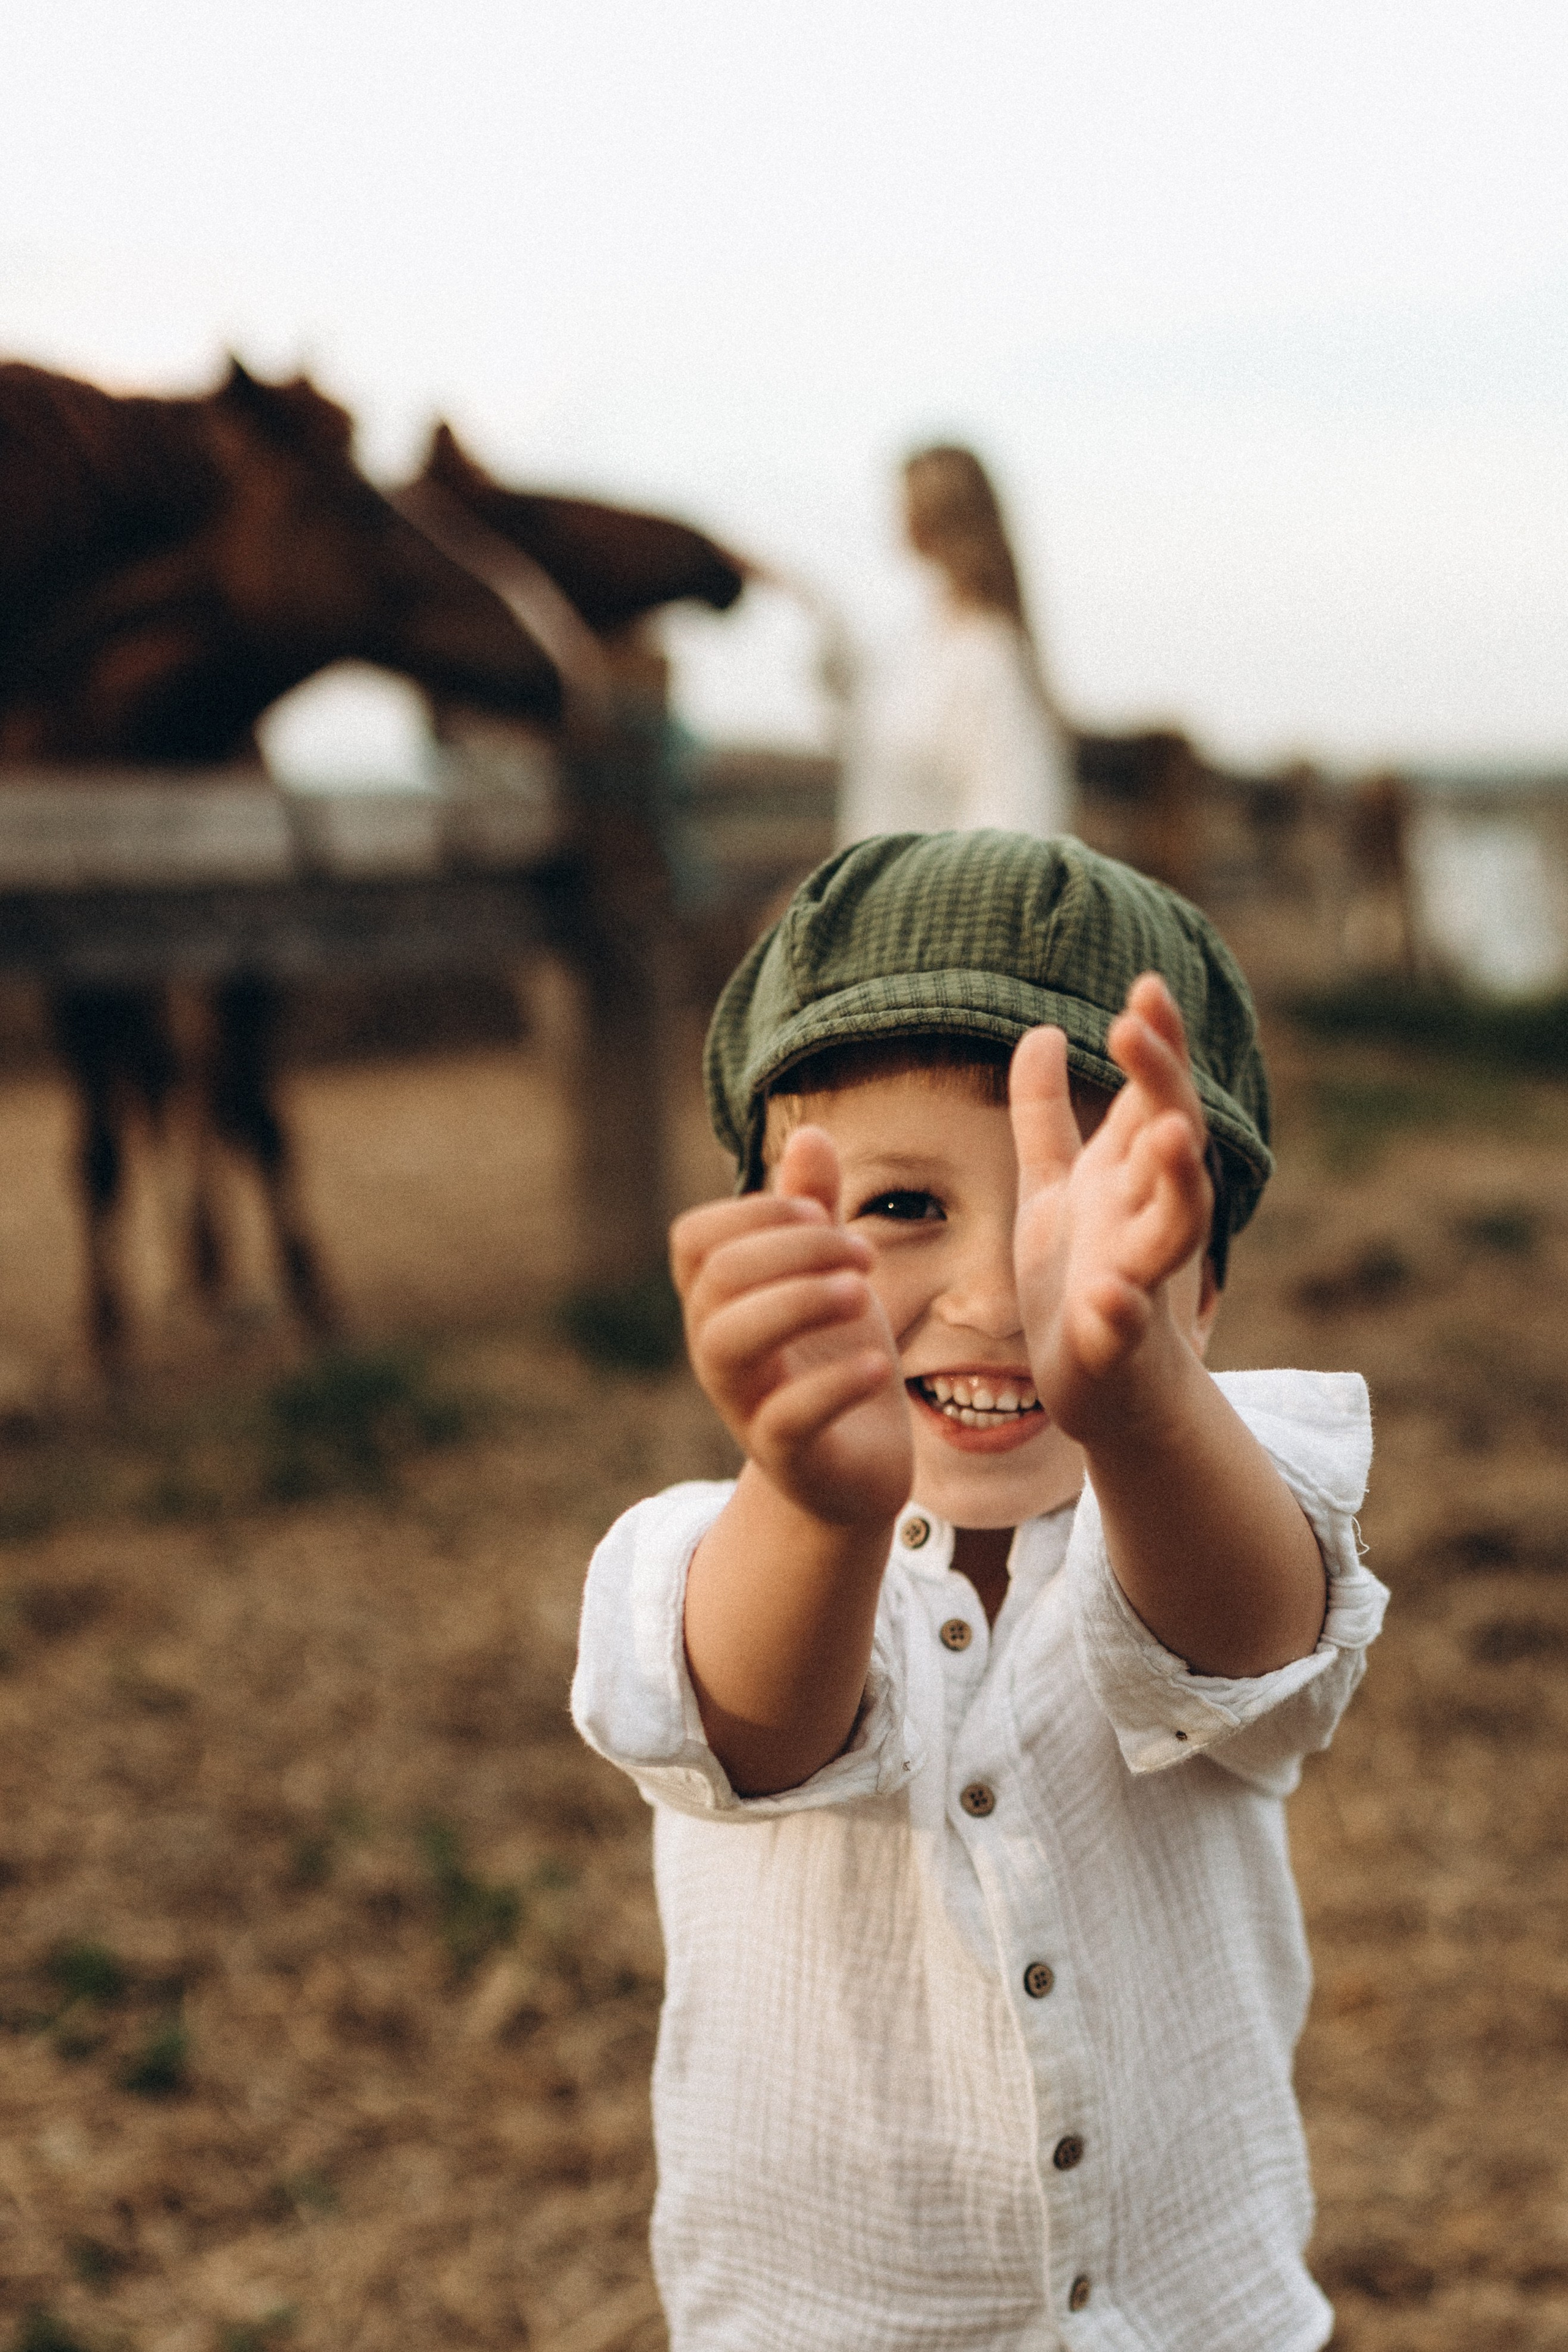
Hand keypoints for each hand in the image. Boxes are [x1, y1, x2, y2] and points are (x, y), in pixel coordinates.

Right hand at [670, 1128, 913, 1528]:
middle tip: (867, 1255)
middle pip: (716, 1278)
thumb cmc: (833, 1361)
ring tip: (863, 1294)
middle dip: (795, 1249)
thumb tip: (812, 1133)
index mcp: (720, 1303)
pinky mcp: (786, 1456)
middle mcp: (717, 1351)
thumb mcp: (830, 1277)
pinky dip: (834, 1382)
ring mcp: (744, 1406)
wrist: (854, 1471)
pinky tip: (876, 1362)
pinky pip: (788, 1417)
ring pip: (729, 1342)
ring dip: (800, 1302)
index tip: (823, 1216)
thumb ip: (815, 1213)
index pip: (694, 1237)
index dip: (755, 1212)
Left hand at [1009, 973, 1212, 1441]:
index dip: (1157, 1045)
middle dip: (1163, 1083)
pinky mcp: (1116, 1345)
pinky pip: (1125, 1327)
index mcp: (1129, 1179)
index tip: (1146, 985)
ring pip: (1176, 1225)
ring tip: (1167, 1134)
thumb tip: (1045, 1032)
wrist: (1104, 1390)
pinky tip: (1107, 1295)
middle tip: (1136, 1025)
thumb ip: (1046, 1115)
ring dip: (1177, 1180)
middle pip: (1174, 1139)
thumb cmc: (1082, 1280)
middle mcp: (1146, 1219)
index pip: (1156, 1098)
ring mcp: (1139, 1280)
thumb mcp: (1054, 1189)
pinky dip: (1120, 1312)